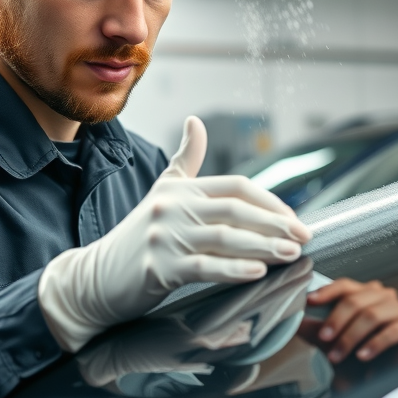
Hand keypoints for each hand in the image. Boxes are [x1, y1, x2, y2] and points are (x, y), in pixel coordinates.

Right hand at [38, 116, 312, 352]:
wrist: (95, 276)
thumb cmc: (136, 237)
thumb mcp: (161, 192)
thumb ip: (185, 159)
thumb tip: (196, 121)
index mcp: (179, 188)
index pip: (235, 186)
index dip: (269, 201)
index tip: (293, 218)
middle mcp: (172, 207)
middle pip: (235, 209)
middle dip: (275, 223)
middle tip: (303, 236)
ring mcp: (164, 236)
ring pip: (224, 238)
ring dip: (264, 246)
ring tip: (291, 253)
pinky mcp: (158, 267)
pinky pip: (203, 266)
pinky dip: (233, 269)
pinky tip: (257, 271)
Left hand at [306, 279, 397, 363]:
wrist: (385, 370)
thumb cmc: (361, 349)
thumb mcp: (335, 340)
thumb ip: (316, 329)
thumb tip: (296, 323)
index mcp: (364, 292)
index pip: (344, 285)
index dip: (326, 292)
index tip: (310, 302)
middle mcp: (382, 296)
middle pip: (356, 300)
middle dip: (336, 321)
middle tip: (324, 338)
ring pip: (372, 315)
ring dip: (351, 336)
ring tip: (338, 354)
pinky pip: (392, 331)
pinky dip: (374, 344)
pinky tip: (362, 355)